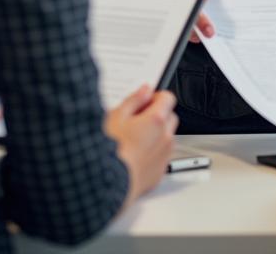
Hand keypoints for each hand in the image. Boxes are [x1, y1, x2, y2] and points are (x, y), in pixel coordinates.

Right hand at [105, 84, 177, 201]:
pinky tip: (134, 155)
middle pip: (169, 117)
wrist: (106, 185)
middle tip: (136, 120)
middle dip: (156, 115)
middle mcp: (165, 137)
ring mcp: (164, 156)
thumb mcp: (115, 116)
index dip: (155, 97)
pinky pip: (161, 156)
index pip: (168, 97)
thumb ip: (134, 100)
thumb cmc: (108, 151)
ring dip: (156, 135)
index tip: (144, 102)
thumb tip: (145, 91)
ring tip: (132, 140)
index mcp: (156, 120)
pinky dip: (153, 153)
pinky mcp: (159, 172)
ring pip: (166, 137)